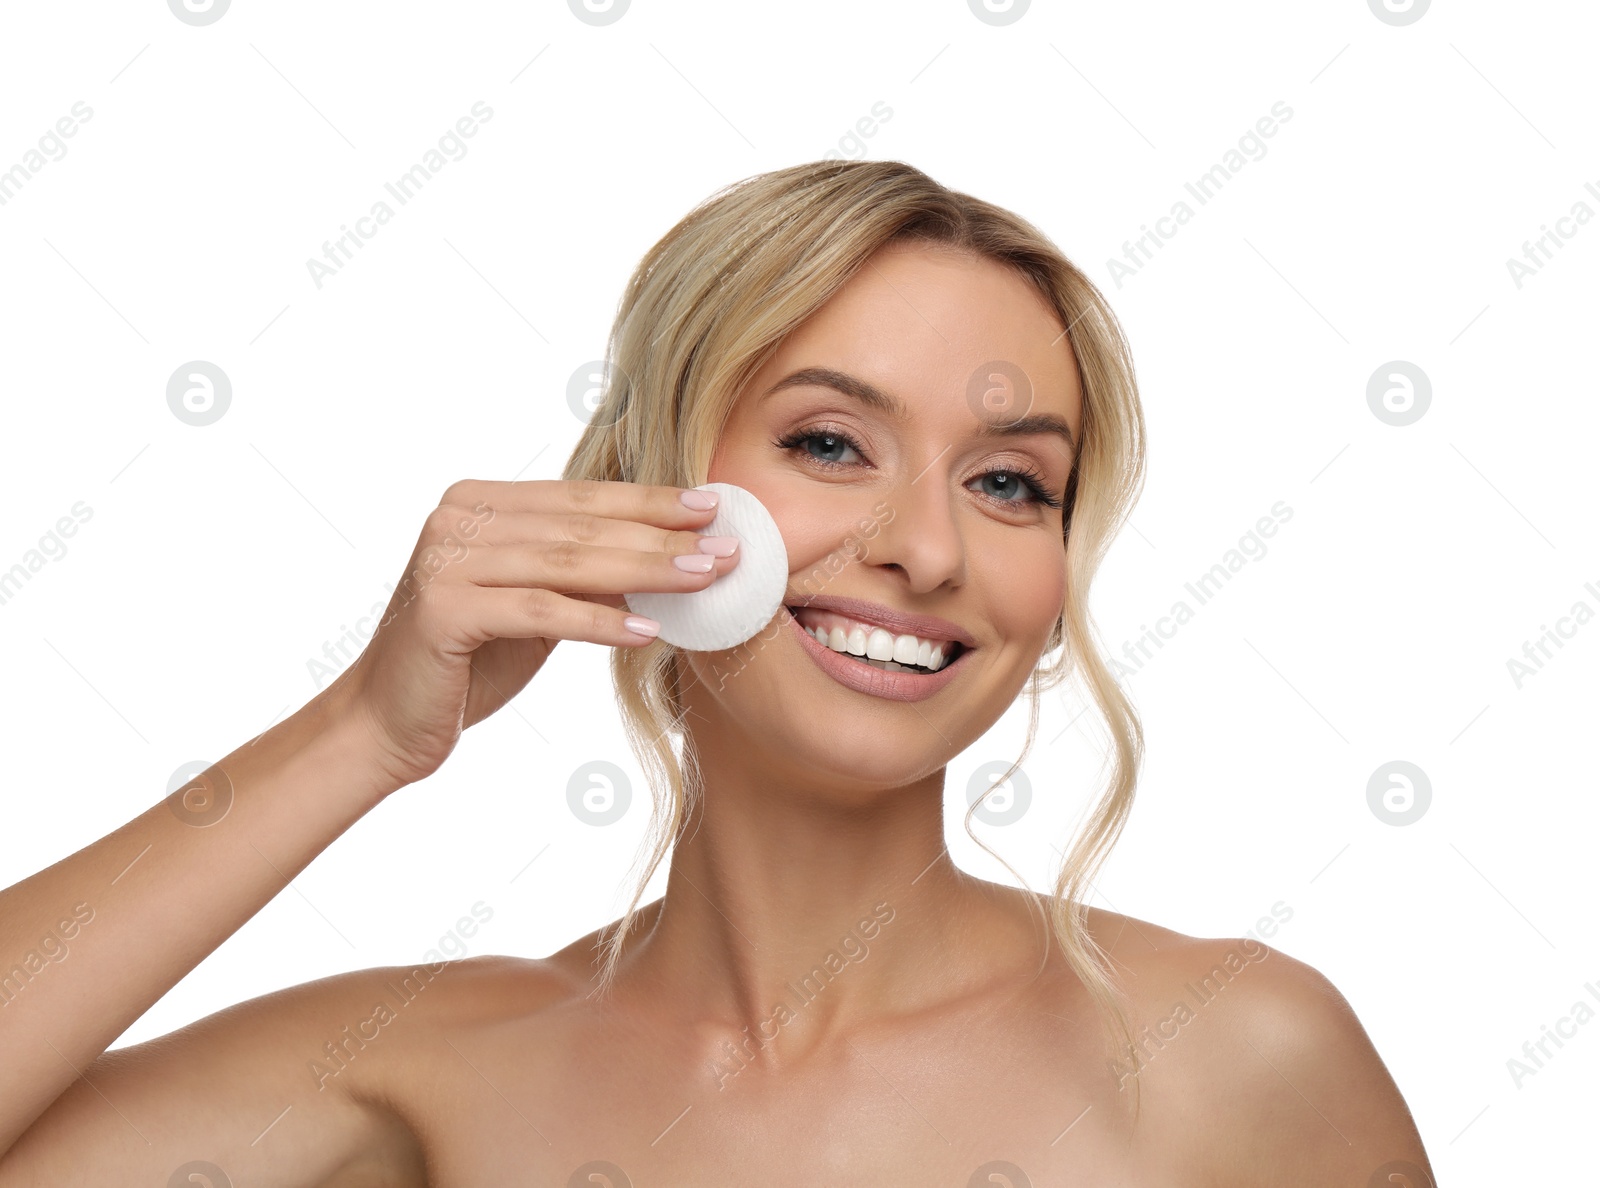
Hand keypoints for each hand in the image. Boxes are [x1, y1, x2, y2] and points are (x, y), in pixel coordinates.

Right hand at [324, 479, 737, 789]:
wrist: (386, 722)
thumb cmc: (467, 664)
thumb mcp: (534, 607)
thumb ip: (581, 574)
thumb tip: (672, 554)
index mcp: (477, 502)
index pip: (580, 497)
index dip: (650, 501)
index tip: (713, 506)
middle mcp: (457, 518)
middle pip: (580, 526)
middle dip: (662, 536)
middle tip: (726, 548)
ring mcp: (445, 558)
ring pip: (567, 563)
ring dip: (646, 571)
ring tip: (703, 581)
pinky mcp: (443, 608)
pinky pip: (540, 611)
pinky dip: (599, 620)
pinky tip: (648, 628)